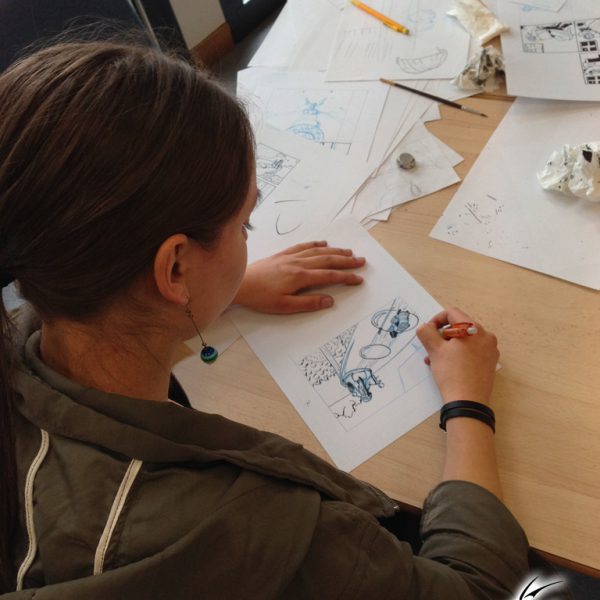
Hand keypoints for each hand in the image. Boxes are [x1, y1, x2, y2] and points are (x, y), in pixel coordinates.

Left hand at [233, 241, 364, 313]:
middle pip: (327, 260)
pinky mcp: (282, 255)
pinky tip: (323, 243)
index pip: (329, 276)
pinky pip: (302, 246)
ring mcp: (290, 257)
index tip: (358, 278)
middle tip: (361, 261)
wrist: (241, 284)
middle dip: (346, 261)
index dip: (346, 277)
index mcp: (301, 277)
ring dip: (335, 251)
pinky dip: (315, 244)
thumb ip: (308, 303)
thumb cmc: (261, 298)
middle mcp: (298, 263)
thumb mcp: (285, 306)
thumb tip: (329, 300)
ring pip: (317, 251)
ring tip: (348, 252)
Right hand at [416, 307, 498, 405]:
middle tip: (430, 348)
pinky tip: (448, 366)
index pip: (453, 313)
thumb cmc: (451, 373)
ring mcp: (490, 350)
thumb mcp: (434, 350)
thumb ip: (426, 333)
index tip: (428, 332)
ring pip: (465, 340)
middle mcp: (486, 336)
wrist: (467, 401)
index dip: (437, 319)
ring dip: (448, 346)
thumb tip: (425, 327)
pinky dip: (459, 354)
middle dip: (442, 336)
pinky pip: (472, 351)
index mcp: (473, 329)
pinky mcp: (490, 362)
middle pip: (459, 327)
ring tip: (435, 360)